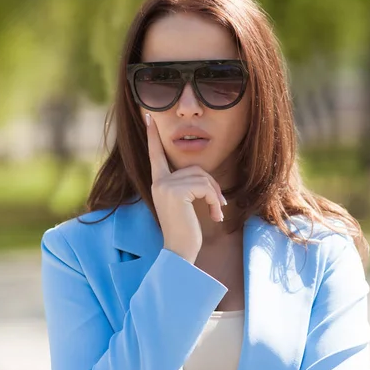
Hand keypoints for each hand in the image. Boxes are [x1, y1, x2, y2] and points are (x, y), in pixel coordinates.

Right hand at [146, 113, 225, 263]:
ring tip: (217, 213)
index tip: (150, 117)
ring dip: (216, 196)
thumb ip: (188, 186)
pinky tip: (216, 215)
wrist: (180, 252)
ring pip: (203, 177)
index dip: (153, 137)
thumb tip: (205, 177)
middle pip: (195, 169)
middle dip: (212, 186)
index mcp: (158, 183)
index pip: (156, 156)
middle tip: (220, 205)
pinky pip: (205, 187)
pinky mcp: (176, 192)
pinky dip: (215, 200)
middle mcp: (159, 182)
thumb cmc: (185, 231)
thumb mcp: (185, 204)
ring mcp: (165, 185)